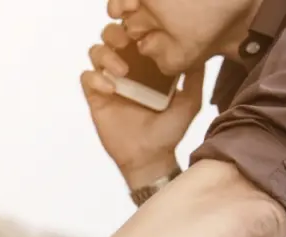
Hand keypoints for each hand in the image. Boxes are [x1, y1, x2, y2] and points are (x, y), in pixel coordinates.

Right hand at [81, 22, 204, 187]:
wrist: (150, 158)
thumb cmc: (168, 132)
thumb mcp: (190, 102)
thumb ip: (195, 78)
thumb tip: (199, 55)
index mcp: (146, 66)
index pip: (135, 36)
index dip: (135, 29)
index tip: (144, 36)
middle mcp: (126, 70)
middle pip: (110, 36)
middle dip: (116, 34)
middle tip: (127, 43)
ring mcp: (109, 83)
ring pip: (95, 52)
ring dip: (106, 55)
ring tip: (122, 71)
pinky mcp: (96, 99)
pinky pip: (86, 78)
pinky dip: (96, 78)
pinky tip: (112, 90)